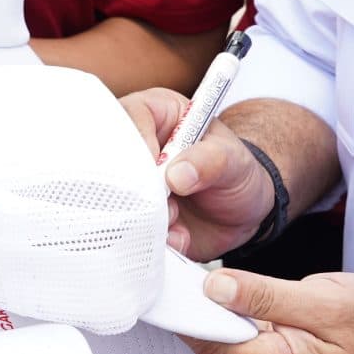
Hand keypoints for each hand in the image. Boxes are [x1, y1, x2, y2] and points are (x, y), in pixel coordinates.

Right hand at [121, 87, 274, 260]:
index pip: (130, 118)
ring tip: (178, 219)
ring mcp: (130, 183)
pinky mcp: (133, 215)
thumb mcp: (234, 160)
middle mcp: (135, 146)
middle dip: (138, 188)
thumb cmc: (236, 172)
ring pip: (115, 198)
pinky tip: (179, 236)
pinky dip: (152, 238)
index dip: (139, 143)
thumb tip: (177, 175)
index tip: (155, 167)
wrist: (243, 214)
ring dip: (146, 216)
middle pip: (110, 159)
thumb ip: (210, 160)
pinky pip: (127, 229)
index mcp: (156, 115)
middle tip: (168, 203)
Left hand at [185, 268, 353, 353]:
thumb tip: (214, 287)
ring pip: (220, 339)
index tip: (174, 275)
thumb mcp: (325, 301)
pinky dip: (231, 316)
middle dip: (201, 305)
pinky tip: (233, 296)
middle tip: (188, 266)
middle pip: (211, 343)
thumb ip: (266, 296)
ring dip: (216, 309)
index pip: (212, 344)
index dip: (189, 308)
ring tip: (216, 278)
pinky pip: (234, 339)